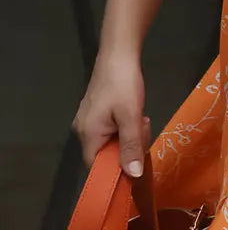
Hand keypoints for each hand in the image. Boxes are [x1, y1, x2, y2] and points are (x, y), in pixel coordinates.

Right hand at [72, 54, 149, 176]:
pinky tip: (135, 115)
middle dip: (128, 147)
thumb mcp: (131, 117)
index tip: (137, 163)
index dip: (116, 170)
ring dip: (130, 135)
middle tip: (142, 128)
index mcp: (87, 135)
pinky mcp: (96, 111)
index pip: (97, 167)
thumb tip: (133, 176)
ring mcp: (89, 120)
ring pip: (112, 141)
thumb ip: (131, 147)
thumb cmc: (123, 85)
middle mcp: (83, 130)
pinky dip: (125, 126)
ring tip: (141, 119)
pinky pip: (112, 129)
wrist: (119, 53)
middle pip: (106, 154)